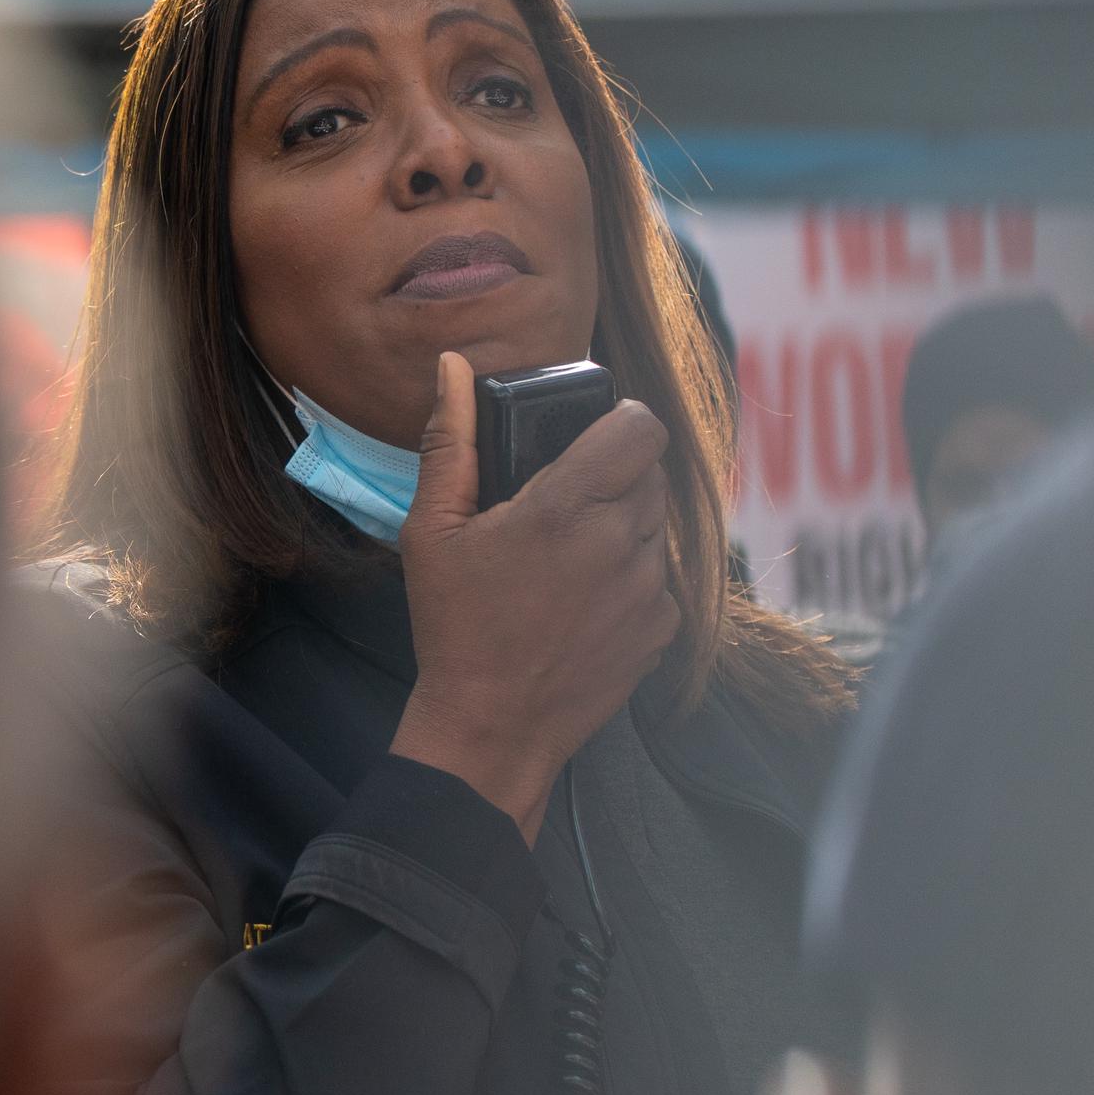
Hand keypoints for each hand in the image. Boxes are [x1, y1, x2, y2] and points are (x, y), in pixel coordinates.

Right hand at [387, 351, 678, 841]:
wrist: (492, 727)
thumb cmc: (455, 626)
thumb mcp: (431, 531)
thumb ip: (450, 441)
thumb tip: (454, 367)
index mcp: (567, 506)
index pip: (641, 428)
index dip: (621, 423)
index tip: (592, 439)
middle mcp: (621, 541)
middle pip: (651, 473)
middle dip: (615, 478)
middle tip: (566, 505)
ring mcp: (649, 589)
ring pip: (658, 526)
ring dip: (625, 528)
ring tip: (573, 557)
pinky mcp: (662, 629)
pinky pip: (662, 579)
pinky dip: (634, 579)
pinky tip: (587, 601)